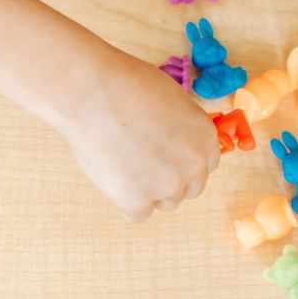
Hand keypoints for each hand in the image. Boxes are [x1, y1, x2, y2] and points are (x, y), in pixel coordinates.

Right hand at [56, 51, 219, 219]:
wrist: (93, 93)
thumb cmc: (124, 85)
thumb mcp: (170, 100)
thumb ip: (179, 128)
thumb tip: (170, 143)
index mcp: (204, 138)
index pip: (204, 165)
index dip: (181, 162)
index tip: (164, 157)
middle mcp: (193, 166)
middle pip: (188, 189)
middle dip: (168, 179)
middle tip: (140, 162)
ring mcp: (167, 187)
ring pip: (164, 203)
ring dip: (146, 190)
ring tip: (121, 162)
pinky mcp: (138, 202)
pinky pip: (136, 213)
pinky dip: (123, 199)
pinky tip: (111, 174)